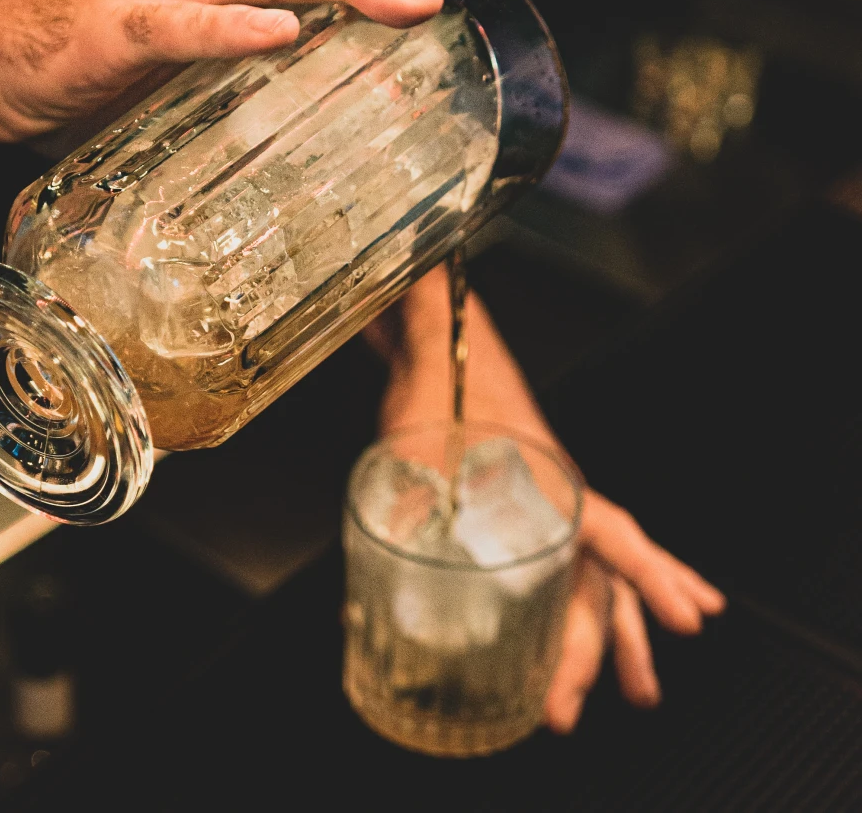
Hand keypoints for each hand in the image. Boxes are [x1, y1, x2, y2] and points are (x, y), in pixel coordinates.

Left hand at [369, 264, 725, 731]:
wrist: (439, 346)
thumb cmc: (439, 390)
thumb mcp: (411, 455)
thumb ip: (401, 519)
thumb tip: (370, 596)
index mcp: (548, 483)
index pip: (615, 535)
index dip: (653, 577)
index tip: (690, 619)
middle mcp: (560, 499)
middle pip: (600, 579)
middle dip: (604, 649)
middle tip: (570, 714)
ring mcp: (549, 506)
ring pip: (596, 576)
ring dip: (617, 635)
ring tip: (641, 689)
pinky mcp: (526, 508)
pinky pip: (571, 562)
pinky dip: (588, 597)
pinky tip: (587, 624)